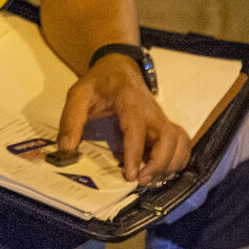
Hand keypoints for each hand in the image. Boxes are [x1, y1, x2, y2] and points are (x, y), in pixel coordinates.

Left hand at [58, 57, 190, 184]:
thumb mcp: (79, 95)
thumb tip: (66, 149)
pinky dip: (176, 161)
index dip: (135, 153)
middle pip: (169, 138)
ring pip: (180, 143)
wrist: (118, 67)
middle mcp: (151, 109)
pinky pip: (181, 144)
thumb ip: (71, 120)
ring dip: (170, 165)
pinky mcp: (165, 126)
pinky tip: (159, 172)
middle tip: (141, 181)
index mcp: (129, 98)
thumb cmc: (99, 82)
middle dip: (159, 164)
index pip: (137, 127)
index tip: (130, 175)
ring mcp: (161, 118)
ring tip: (149, 179)